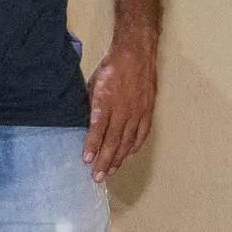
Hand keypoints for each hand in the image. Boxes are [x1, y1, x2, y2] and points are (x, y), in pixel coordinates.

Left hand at [83, 40, 157, 181]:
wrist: (136, 54)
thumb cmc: (111, 67)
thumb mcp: (93, 84)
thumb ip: (90, 105)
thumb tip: (84, 123)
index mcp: (106, 101)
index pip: (98, 128)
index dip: (92, 145)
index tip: (87, 160)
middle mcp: (123, 110)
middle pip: (113, 141)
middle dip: (105, 160)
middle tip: (97, 177)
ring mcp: (137, 113)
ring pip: (127, 142)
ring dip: (118, 159)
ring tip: (110, 172)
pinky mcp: (147, 112)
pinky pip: (141, 135)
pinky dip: (134, 148)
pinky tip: (127, 156)